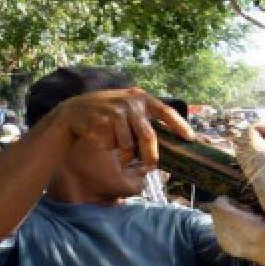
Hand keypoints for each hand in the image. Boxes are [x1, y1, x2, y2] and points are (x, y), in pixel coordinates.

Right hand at [54, 88, 192, 170]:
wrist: (73, 111)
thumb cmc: (106, 113)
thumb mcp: (126, 107)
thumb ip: (144, 117)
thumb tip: (169, 139)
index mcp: (140, 98)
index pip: (165, 110)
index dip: (179, 125)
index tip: (190, 138)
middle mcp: (129, 103)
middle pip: (148, 136)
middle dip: (151, 156)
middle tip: (152, 167)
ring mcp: (114, 112)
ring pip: (129, 146)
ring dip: (126, 157)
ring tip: (122, 158)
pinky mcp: (101, 122)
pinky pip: (112, 146)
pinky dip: (110, 149)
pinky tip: (103, 140)